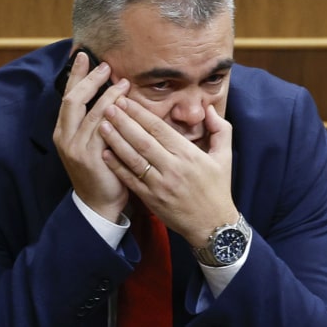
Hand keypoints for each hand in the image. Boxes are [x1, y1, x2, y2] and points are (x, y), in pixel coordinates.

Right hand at [52, 51, 130, 221]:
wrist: (99, 202)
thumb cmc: (102, 168)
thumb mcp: (93, 141)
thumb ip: (96, 119)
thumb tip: (110, 92)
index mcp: (63, 131)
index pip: (68, 96)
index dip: (76, 75)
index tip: (84, 56)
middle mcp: (65, 137)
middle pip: (73, 99)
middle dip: (89, 79)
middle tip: (104, 64)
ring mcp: (76, 148)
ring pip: (91, 113)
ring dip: (107, 95)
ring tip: (122, 81)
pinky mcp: (90, 158)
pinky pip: (103, 130)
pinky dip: (113, 115)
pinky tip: (125, 106)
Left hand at [98, 96, 235, 244]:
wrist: (212, 225)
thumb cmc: (218, 188)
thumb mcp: (225, 156)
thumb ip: (220, 129)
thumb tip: (208, 109)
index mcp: (189, 154)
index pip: (160, 129)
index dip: (141, 113)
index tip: (126, 100)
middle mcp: (172, 168)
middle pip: (142, 140)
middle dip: (123, 122)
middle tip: (108, 105)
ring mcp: (160, 184)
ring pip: (133, 158)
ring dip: (115, 140)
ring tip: (102, 125)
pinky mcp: (151, 199)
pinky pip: (130, 179)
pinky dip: (116, 166)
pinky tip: (105, 153)